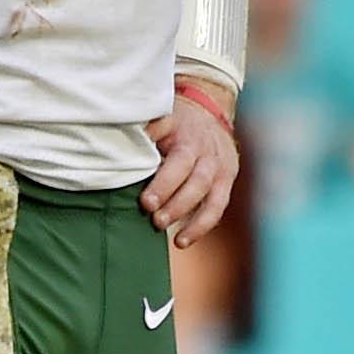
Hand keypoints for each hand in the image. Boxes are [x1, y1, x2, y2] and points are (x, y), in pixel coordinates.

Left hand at [142, 83, 238, 247]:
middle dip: (177, 204)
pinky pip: (217, 207)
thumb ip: (149, 130)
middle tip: (155, 220)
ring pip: (211, 197)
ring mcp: (219, 168)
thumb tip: (127, 140)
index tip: (146, 202)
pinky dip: (202, 226)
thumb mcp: (162, 116)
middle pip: (197, 181)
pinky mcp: (226, 181)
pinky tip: (182, 241)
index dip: (164, 184)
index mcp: (189, 137)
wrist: (208, 113)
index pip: (180, 162)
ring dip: (193, 220)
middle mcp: (208, 153)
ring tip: (176, 240)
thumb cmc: (176, 122)